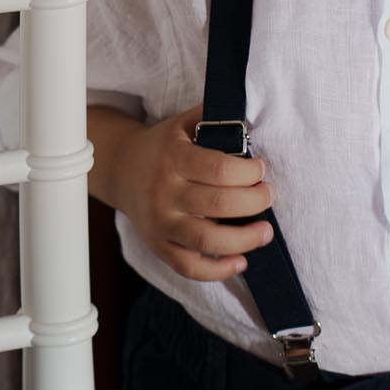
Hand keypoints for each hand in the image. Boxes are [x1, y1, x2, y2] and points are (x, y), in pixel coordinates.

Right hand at [104, 103, 273, 283]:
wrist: (122, 169)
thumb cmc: (164, 146)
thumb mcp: (184, 122)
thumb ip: (215, 118)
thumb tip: (253, 121)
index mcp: (174, 157)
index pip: (221, 168)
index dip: (250, 171)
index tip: (260, 170)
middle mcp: (165, 191)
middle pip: (219, 204)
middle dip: (255, 201)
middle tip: (268, 195)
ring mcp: (161, 222)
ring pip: (206, 241)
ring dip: (244, 240)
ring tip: (265, 232)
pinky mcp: (159, 245)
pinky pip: (189, 267)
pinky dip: (217, 271)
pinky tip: (240, 261)